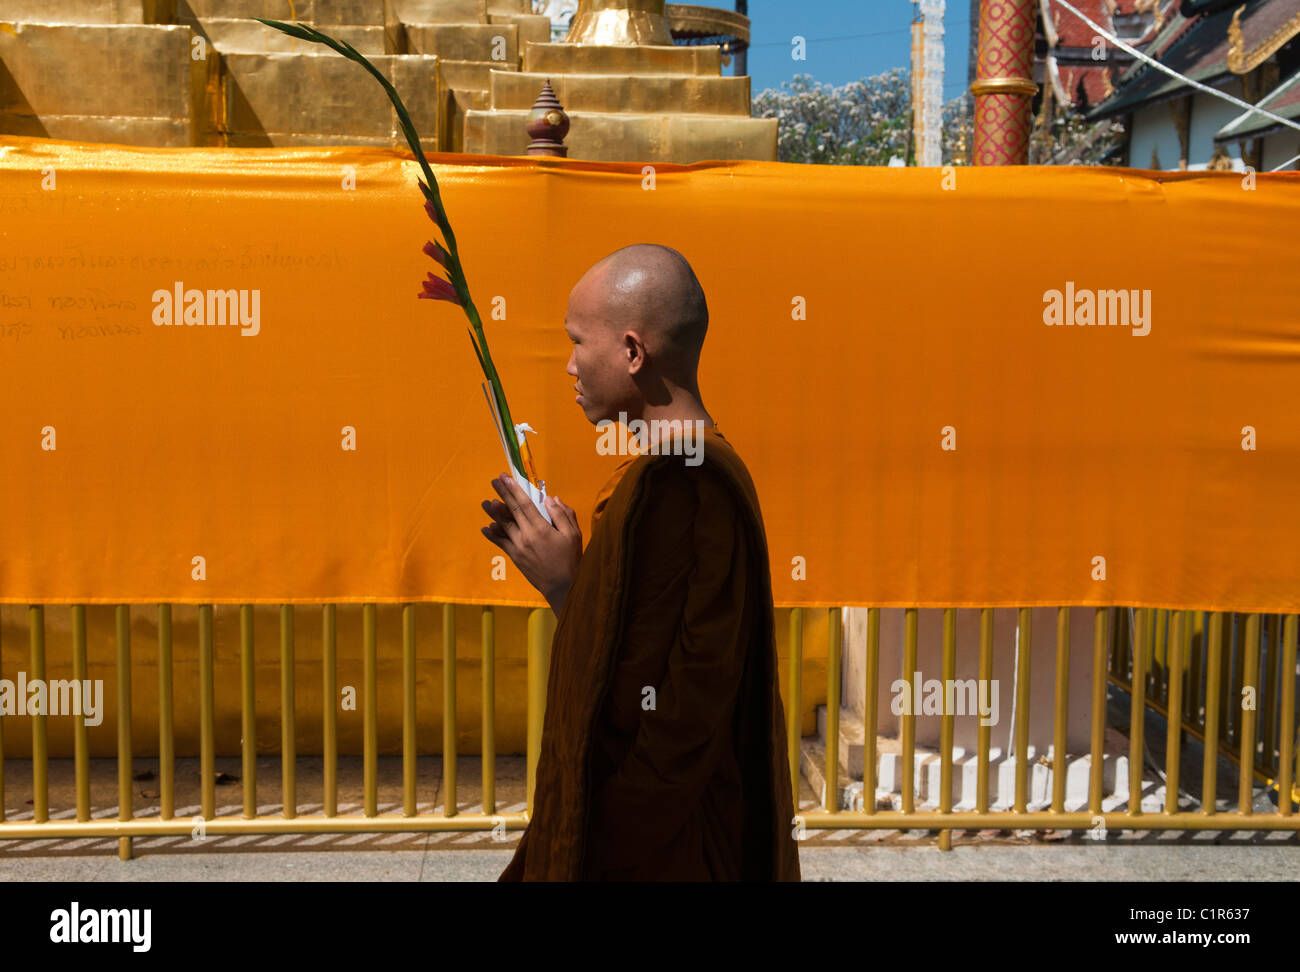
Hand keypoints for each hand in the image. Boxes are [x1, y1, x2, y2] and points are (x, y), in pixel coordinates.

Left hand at [480, 473, 581, 612]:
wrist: (562, 587)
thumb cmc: (570, 559)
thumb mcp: (573, 534)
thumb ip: (562, 514)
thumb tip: (551, 498)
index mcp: (541, 528)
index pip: (524, 504)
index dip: (514, 489)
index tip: (506, 478)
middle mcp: (527, 536)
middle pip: (511, 511)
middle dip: (502, 494)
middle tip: (494, 481)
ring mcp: (519, 547)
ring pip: (503, 526)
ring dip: (493, 513)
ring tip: (485, 502)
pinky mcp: (515, 557)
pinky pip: (501, 543)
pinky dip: (493, 535)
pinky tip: (486, 528)